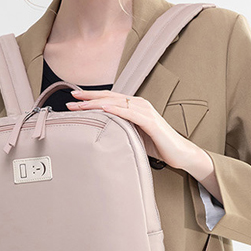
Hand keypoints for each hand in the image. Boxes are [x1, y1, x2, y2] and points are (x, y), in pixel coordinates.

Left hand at [66, 89, 191, 168]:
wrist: (179, 153)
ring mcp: (146, 112)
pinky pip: (131, 114)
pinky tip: (104, 109)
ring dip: (97, 103)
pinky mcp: (151, 122)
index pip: (109, 99)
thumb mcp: (134, 135)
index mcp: (134, 107)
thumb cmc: (157, 145)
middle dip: (89, 98)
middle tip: (71, 100)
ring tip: (81, 105)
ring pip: (117, 103)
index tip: (74, 98)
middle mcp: (139, 105)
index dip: (91, 97)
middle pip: (110, 98)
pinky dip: (117, 110)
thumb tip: (99, 133)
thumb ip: (120, 129)